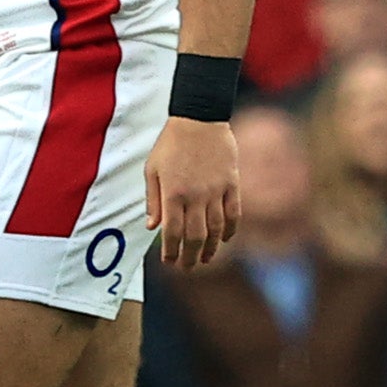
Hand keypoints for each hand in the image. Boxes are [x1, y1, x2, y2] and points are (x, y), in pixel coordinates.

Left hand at [146, 115, 240, 266]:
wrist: (199, 119)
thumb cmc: (170, 143)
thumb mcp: (152, 169)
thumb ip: (153, 199)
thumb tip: (152, 227)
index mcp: (172, 193)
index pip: (172, 231)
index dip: (171, 250)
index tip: (169, 262)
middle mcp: (195, 196)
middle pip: (195, 236)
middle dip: (191, 256)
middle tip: (187, 268)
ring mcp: (216, 191)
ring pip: (216, 229)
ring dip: (212, 248)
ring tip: (206, 259)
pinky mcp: (232, 184)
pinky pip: (234, 213)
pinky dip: (231, 230)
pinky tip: (226, 239)